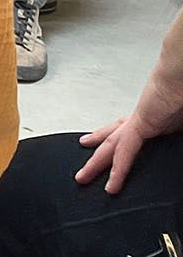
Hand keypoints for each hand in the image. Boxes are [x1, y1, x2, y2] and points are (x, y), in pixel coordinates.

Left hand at [77, 69, 182, 192]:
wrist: (182, 73)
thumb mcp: (181, 121)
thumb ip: (175, 130)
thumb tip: (177, 138)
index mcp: (153, 117)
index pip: (128, 133)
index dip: (114, 140)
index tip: (102, 146)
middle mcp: (141, 119)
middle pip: (113, 139)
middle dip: (98, 155)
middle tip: (85, 169)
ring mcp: (139, 121)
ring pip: (111, 146)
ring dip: (97, 163)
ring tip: (83, 178)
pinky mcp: (140, 123)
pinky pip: (126, 150)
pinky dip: (119, 168)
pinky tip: (111, 183)